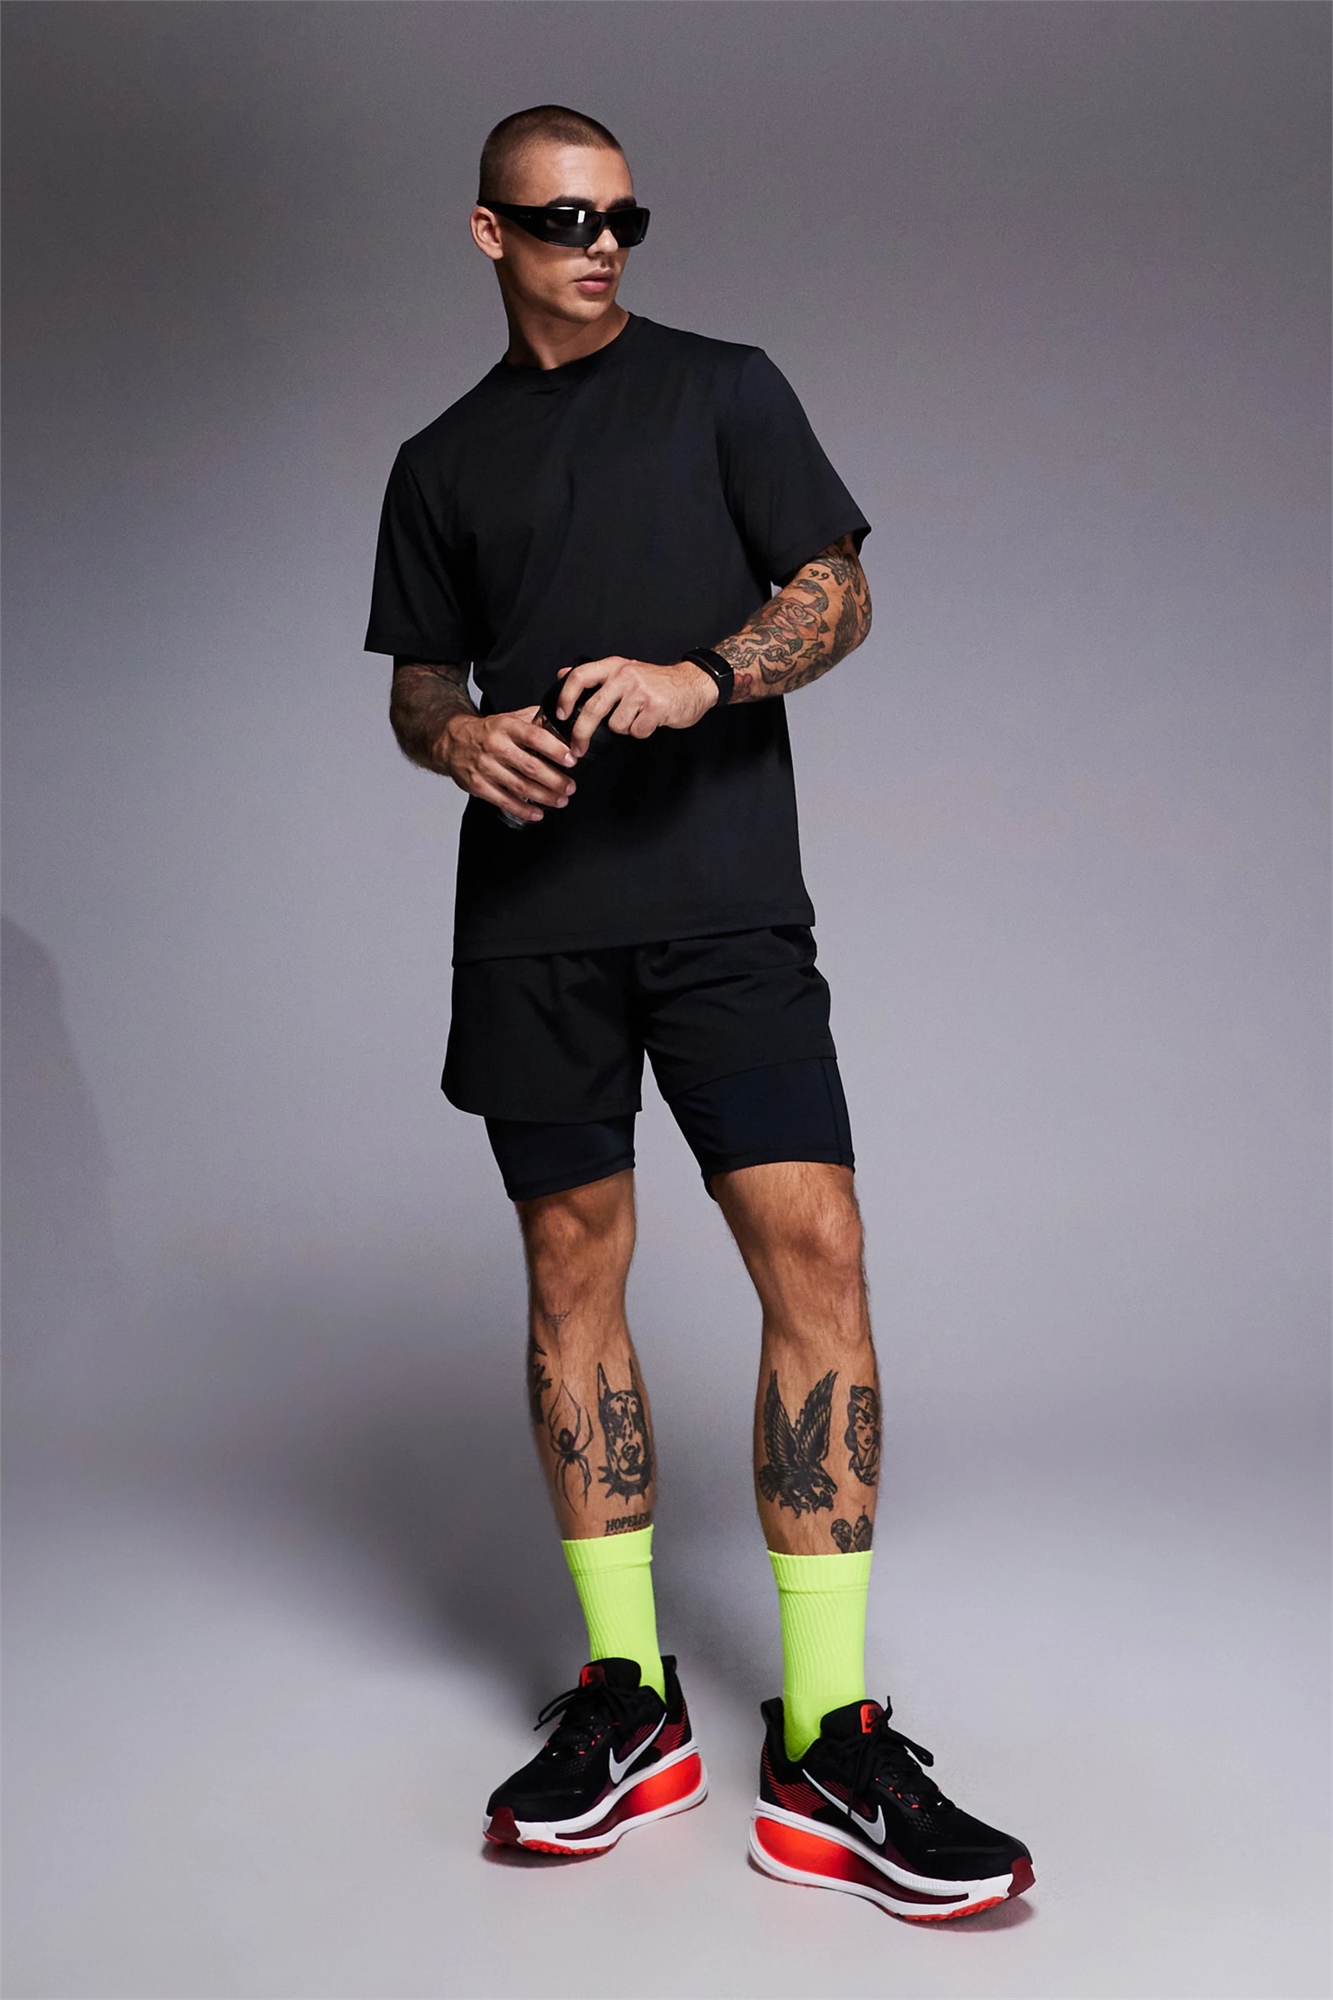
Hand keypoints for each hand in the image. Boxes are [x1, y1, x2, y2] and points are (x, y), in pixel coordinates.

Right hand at [437, 708, 576, 823]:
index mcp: (507, 727)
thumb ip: (534, 720)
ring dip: (544, 796)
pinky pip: (505, 801)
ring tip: (560, 800)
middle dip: (555, 780)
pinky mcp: (479, 785)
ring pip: (520, 786)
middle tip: (570, 787)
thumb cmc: (487, 732)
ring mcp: (486, 767)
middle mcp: (496, 746)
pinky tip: (537, 813)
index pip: (535, 736)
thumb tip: (563, 726)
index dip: (555, 749)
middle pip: (530, 766)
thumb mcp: (509, 718)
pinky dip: (523, 810)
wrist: (453, 741)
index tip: (571, 759)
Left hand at [550, 655, 718, 757]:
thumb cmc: (657, 681)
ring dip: (624, 728)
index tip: (560, 714)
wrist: (693, 683)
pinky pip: (636, 731)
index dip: (565, 697)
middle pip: (593, 708)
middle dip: (581, 733)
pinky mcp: (656, 707)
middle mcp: (625, 675)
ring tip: (636, 717)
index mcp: (614, 666)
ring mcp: (641, 691)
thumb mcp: (623, 670)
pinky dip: (641, 732)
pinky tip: (649, 720)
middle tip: (577, 748)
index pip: (580, 676)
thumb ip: (594, 675)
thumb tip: (562, 674)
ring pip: (616, 725)